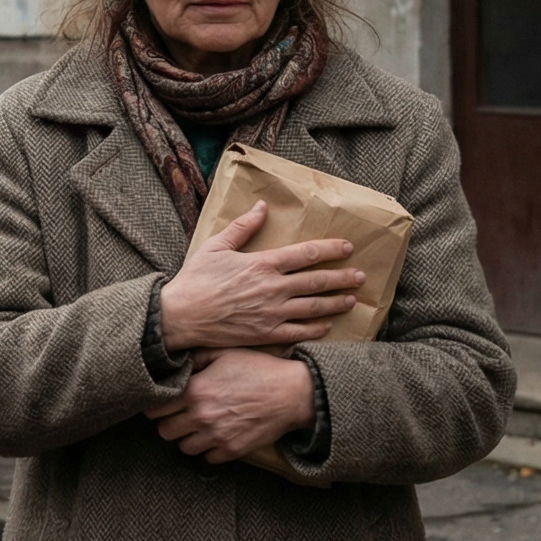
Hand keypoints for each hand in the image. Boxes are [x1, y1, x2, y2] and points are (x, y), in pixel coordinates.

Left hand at [146, 348, 315, 461]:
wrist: (293, 392)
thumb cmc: (258, 369)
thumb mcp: (223, 353)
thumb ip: (194, 360)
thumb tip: (175, 366)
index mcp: (194, 391)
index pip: (155, 409)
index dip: (157, 406)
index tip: (164, 404)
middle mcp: (201, 416)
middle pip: (165, 432)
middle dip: (169, 423)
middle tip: (179, 417)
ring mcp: (217, 436)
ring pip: (184, 448)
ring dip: (188, 438)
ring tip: (197, 427)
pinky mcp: (233, 450)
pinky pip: (208, 458)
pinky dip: (209, 450)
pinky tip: (215, 436)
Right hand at [158, 201, 363, 351]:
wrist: (180, 315)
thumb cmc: (195, 279)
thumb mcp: (215, 246)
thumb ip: (243, 227)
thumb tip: (262, 207)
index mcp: (262, 264)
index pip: (306, 254)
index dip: (330, 249)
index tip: (347, 247)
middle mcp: (272, 288)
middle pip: (317, 281)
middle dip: (342, 277)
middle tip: (361, 275)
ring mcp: (271, 313)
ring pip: (314, 307)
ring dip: (336, 302)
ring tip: (352, 299)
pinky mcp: (266, 334)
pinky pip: (299, 332)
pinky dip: (316, 328)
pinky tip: (326, 324)